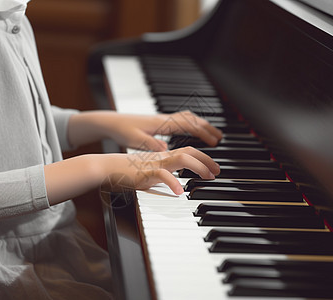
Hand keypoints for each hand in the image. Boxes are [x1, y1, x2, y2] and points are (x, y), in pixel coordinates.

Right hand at [44, 146, 220, 204]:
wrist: (104, 167)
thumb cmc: (124, 172)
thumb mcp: (147, 174)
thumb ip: (161, 177)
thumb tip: (174, 185)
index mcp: (162, 157)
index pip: (187, 151)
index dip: (203, 157)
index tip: (214, 168)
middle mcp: (160, 157)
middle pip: (189, 151)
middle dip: (206, 160)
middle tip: (217, 172)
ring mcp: (153, 163)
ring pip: (181, 158)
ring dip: (197, 166)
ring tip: (208, 177)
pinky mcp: (144, 173)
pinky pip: (162, 175)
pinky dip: (173, 182)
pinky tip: (180, 192)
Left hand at [105, 110, 222, 150]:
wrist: (111, 121)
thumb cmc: (122, 131)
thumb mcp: (134, 140)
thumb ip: (151, 144)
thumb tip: (166, 149)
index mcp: (161, 123)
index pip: (188, 126)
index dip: (203, 133)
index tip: (215, 142)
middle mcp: (164, 118)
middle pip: (192, 119)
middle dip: (207, 127)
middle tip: (220, 137)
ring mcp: (162, 118)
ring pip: (188, 117)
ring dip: (201, 123)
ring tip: (212, 132)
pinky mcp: (159, 121)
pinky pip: (181, 119)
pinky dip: (192, 122)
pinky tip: (193, 129)